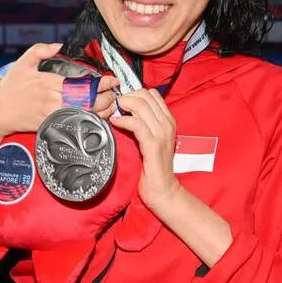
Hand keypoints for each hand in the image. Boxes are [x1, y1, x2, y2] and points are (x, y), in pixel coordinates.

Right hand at [0, 42, 119, 136]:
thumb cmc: (9, 88)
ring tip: (111, 105)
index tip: (113, 80)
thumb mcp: (23, 63)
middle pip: (86, 99)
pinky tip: (97, 118)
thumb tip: (58, 45)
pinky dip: (87, 121)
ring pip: (82, 112)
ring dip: (100, 110)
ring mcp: (51, 113)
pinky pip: (73, 123)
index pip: (81, 82)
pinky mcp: (48, 125)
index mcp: (48, 81)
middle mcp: (51, 97)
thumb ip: (40, 50)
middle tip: (115, 93)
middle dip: (106, 97)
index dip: (101, 83)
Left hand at [108, 88, 181, 209]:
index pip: (152, 93)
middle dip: (126, 96)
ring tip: (113, 113)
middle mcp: (167, 123)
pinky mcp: (153, 145)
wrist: (163, 189)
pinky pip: (136, 124)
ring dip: (122, 106)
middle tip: (114, 106)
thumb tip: (126, 110)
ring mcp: (162, 133)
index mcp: (168, 120)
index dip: (134, 93)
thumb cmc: (153, 166)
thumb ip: (145, 124)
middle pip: (145, 95)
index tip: (121, 102)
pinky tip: (115, 122)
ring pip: (140, 106)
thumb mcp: (152, 139)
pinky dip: (122, 120)